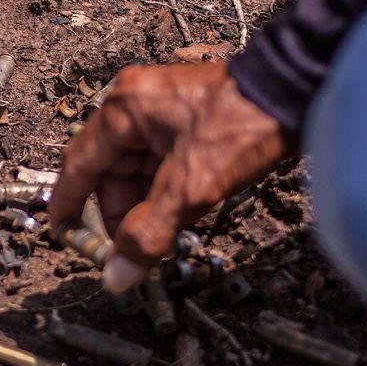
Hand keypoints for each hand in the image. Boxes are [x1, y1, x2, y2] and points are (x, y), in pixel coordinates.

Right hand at [49, 61, 291, 292]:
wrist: (304, 89)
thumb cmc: (245, 124)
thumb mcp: (192, 185)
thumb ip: (150, 232)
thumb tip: (117, 276)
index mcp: (123, 109)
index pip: (80, 164)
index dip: (69, 204)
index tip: (62, 234)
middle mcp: (134, 103)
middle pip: (109, 170)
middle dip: (120, 212)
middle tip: (130, 250)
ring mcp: (161, 109)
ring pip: (137, 169)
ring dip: (146, 204)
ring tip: (164, 234)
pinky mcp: (186, 118)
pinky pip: (160, 161)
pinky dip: (165, 190)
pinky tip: (180, 213)